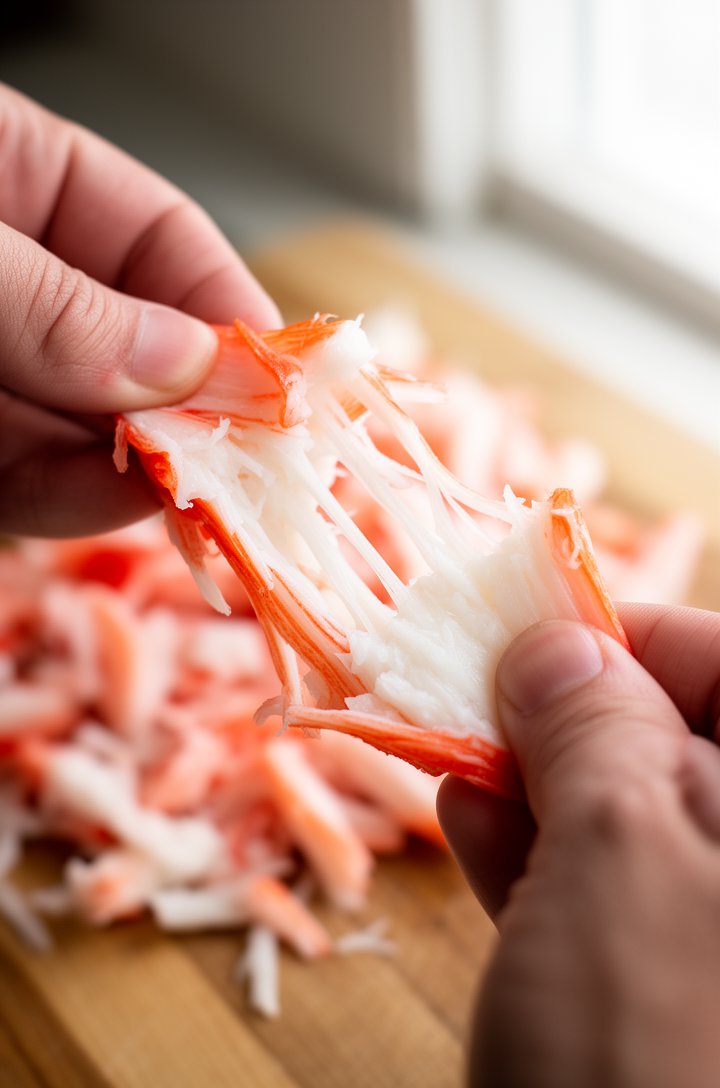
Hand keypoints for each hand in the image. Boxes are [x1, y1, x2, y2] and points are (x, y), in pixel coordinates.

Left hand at [0, 84, 279, 537]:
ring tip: (206, 488)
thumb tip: (183, 365)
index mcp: (17, 179)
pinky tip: (129, 502)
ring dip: (156, 465)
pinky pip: (30, 479)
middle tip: (262, 456)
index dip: (230, 310)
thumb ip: (57, 305)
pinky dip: (81, 500)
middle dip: (204, 406)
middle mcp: (17, 281)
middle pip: (143, 346)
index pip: (162, 240)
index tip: (284, 380)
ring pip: (95, 426)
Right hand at [438, 603, 719, 1087]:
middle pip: (678, 743)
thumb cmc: (650, 1050)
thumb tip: (556, 639)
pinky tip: (468, 819)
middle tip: (474, 687)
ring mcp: (714, 937)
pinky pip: (607, 896)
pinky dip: (534, 851)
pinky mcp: (670, 996)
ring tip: (450, 747)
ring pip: (632, 819)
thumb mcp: (619, 849)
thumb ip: (593, 724)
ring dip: (535, 776)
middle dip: (569, 709)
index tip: (534, 623)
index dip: (633, 636)